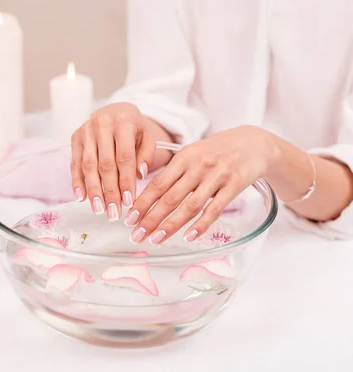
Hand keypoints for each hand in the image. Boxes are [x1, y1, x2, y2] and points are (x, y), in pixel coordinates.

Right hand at [71, 102, 173, 220]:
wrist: (114, 110)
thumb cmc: (133, 128)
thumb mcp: (147, 136)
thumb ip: (147, 154)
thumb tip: (140, 175)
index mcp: (123, 122)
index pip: (124, 157)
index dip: (125, 181)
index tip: (128, 202)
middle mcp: (102, 124)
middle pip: (105, 164)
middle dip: (109, 191)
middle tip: (113, 213)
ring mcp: (86, 131)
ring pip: (88, 165)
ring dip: (93, 190)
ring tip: (99, 209)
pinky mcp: (75, 137)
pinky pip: (74, 163)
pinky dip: (77, 181)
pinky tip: (81, 197)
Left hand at [125, 125, 279, 243]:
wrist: (253, 143)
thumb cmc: (216, 151)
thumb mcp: (192, 153)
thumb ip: (173, 171)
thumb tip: (146, 194)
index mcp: (184, 157)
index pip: (158, 183)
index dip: (142, 202)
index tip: (129, 219)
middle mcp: (198, 166)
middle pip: (170, 197)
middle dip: (151, 218)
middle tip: (137, 235)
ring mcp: (217, 176)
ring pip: (190, 206)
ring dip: (171, 225)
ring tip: (156, 239)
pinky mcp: (234, 186)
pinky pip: (215, 209)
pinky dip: (201, 225)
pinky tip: (189, 236)